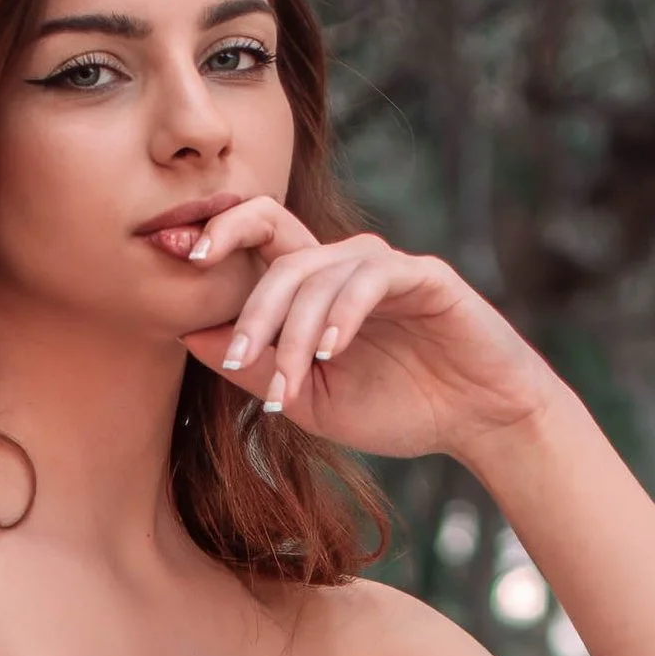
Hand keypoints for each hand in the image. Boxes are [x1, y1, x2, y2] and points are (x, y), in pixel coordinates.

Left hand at [170, 198, 548, 461]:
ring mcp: (383, 266)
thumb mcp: (310, 402)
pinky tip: (332, 352)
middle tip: (235, 357)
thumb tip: (189, 337)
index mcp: (313, 290)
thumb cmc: (399, 407)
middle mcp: (343, 266)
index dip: (217, 235)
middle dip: (251, 307)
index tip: (175, 255)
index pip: (257, 243)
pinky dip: (344, 313)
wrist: (478, 420)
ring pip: (320, 274)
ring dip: (297, 333)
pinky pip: (370, 278)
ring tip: (293, 386)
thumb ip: (256, 369)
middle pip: (280, 256)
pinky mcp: (423, 275)